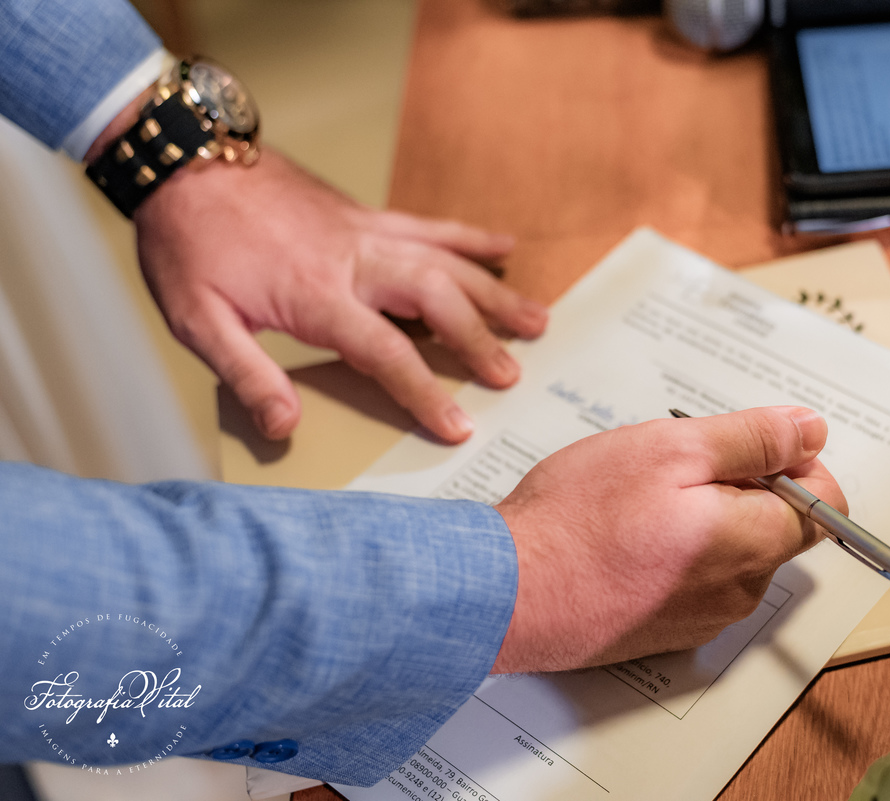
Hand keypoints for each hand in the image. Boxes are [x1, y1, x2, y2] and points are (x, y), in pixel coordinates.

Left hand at [131, 148, 547, 441]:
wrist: (183, 159)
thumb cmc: (187, 243)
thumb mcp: (196, 319)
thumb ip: (245, 373)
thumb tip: (284, 427)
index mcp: (315, 294)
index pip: (385, 352)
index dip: (425, 393)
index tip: (459, 427)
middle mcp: (353, 260)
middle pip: (435, 300)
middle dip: (479, 340)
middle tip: (512, 375)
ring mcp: (365, 231)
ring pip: (446, 260)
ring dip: (494, 292)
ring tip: (538, 320)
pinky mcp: (364, 214)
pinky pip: (428, 225)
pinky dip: (470, 236)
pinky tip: (504, 245)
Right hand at [492, 406, 845, 672]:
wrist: (507, 591)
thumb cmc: (579, 518)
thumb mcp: (672, 448)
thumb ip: (753, 439)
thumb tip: (811, 431)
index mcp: (754, 543)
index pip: (826, 503)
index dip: (793, 462)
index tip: (742, 446)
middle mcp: (740, 592)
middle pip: (775, 526)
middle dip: (738, 487)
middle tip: (672, 468)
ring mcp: (702, 619)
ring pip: (730, 551)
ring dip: (702, 517)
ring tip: (639, 503)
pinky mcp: (665, 633)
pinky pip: (693, 580)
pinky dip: (673, 552)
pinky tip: (625, 536)